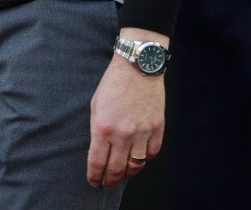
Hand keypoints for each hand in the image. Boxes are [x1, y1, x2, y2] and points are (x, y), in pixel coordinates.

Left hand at [87, 52, 165, 187]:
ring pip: (136, 166)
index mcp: (102, 127)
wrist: (137, 66)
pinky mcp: (157, 129)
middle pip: (116, 169)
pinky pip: (151, 154)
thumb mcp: (96, 105)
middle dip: (110, 180)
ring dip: (127, 174)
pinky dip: (145, 159)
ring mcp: (142, 133)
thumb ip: (97, 129)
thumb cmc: (113, 83)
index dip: (94, 176)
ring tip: (122, 175)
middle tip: (107, 183)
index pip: (97, 162)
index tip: (94, 181)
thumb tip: (100, 150)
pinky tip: (139, 158)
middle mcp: (122, 134)